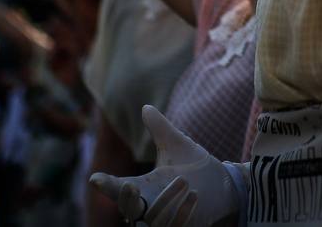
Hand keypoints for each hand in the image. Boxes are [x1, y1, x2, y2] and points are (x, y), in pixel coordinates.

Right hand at [89, 106, 238, 226]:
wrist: (225, 184)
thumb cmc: (196, 166)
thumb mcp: (177, 145)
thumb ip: (160, 128)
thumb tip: (146, 107)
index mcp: (144, 187)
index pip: (119, 189)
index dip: (106, 186)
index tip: (96, 179)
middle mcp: (151, 206)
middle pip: (128, 211)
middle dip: (125, 200)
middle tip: (127, 185)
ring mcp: (166, 220)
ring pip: (155, 220)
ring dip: (166, 201)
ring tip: (184, 181)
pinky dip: (183, 213)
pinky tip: (195, 196)